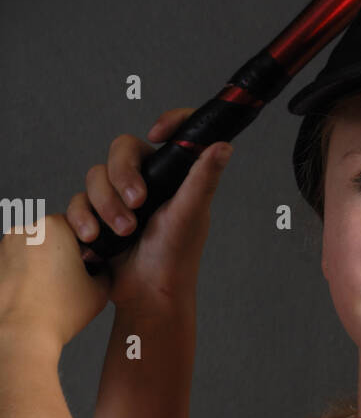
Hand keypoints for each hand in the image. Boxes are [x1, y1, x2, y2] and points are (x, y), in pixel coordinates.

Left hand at [0, 212, 110, 350]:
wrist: (22, 335)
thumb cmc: (58, 313)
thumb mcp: (100, 290)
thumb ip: (105, 271)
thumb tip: (100, 268)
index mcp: (54, 227)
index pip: (78, 228)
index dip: (86, 249)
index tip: (86, 267)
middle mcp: (26, 229)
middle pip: (52, 237)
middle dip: (61, 254)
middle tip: (68, 282)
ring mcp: (4, 246)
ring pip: (32, 249)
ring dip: (41, 264)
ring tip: (48, 291)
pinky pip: (15, 264)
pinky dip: (23, 275)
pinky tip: (32, 295)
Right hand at [65, 108, 232, 316]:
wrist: (147, 294)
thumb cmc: (176, 256)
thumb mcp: (192, 213)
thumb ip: (203, 178)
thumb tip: (224, 145)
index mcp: (172, 174)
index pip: (171, 134)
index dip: (166, 123)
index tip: (158, 134)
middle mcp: (146, 180)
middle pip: (121, 150)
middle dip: (122, 177)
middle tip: (137, 203)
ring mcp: (118, 196)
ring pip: (95, 175)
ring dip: (106, 205)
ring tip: (124, 232)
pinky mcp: (96, 214)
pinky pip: (78, 200)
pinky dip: (84, 218)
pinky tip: (96, 238)